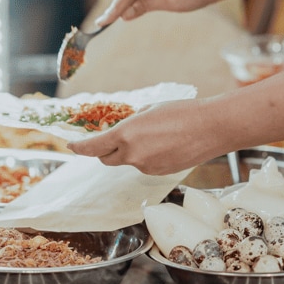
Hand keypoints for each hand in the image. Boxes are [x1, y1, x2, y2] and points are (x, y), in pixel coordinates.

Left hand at [67, 99, 222, 174]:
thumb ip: (130, 122)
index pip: (93, 147)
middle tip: (107, 140)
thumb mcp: (149, 110)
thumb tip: (123, 129)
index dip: (80, 147)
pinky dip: (147, 157)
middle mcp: (132, 155)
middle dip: (104, 151)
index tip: (72, 145)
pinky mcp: (159, 173)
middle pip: (106, 159)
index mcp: (126, 135)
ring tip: (154, 135)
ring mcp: (146, 167)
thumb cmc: (182, 112)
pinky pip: (144, 166)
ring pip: (128, 162)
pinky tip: (164, 145)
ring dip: (131, 152)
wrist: (211, 128)